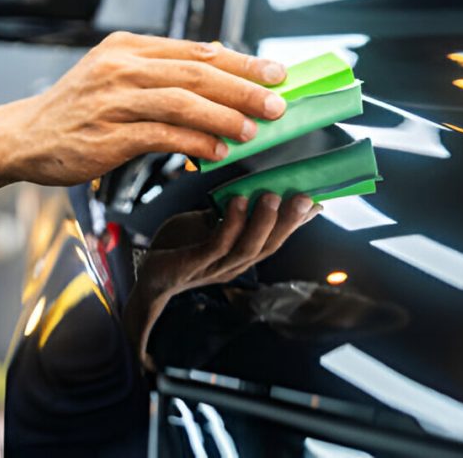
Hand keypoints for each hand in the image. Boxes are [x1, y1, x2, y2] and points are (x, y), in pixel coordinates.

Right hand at [0, 32, 287, 185]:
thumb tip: (224, 62)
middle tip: (277, 102)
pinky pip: (161, 136)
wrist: (23, 136)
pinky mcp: (106, 135)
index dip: (242, 63)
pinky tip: (218, 150)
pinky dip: (195, 142)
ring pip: (182, 102)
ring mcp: (113, 100)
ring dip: (224, 116)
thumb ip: (167, 69)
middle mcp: (122, 68)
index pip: (198, 51)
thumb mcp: (120, 75)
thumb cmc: (81, 108)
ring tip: (254, 128)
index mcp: (130, 48)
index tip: (277, 72)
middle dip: (243, 88)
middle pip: (197, 73)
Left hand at [123, 193, 320, 370]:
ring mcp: (215, 268)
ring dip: (263, 222)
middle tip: (304, 197)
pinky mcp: (193, 265)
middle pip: (269, 246)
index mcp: (242, 255)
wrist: (144, 274)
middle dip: (289, 221)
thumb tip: (256, 189)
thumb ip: (232, 213)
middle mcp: (234, 265)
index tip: (317, 202)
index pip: (276, 239)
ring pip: (247, 248)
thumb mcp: (210, 224)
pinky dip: (231, 224)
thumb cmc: (179, 246)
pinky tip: (237, 201)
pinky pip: (217, 245)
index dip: (297, 223)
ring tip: (272, 196)